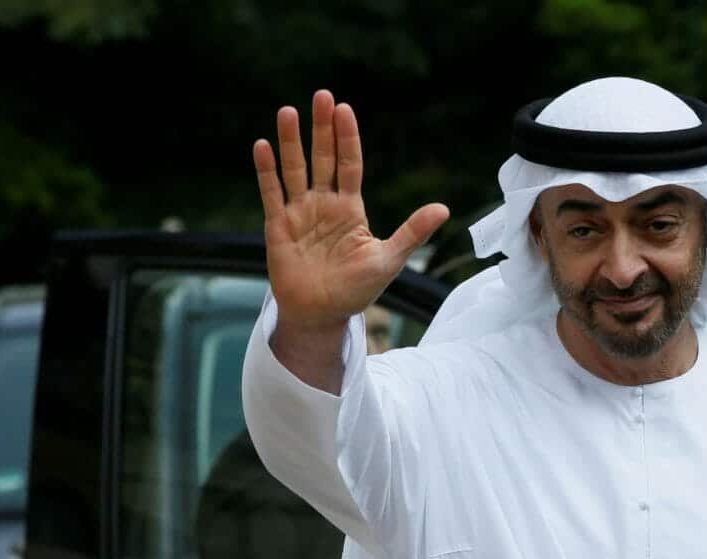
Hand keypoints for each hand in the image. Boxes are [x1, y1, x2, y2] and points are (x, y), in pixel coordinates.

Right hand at [254, 90, 448, 331]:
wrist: (321, 315)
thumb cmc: (355, 289)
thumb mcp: (388, 259)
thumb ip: (412, 232)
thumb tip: (443, 208)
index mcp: (350, 208)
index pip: (348, 164)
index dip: (347, 138)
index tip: (345, 110)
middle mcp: (324, 204)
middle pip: (322, 158)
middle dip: (321, 128)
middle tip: (322, 96)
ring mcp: (299, 213)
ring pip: (294, 170)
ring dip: (290, 142)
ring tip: (288, 112)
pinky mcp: (278, 226)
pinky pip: (272, 193)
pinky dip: (267, 171)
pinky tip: (263, 146)